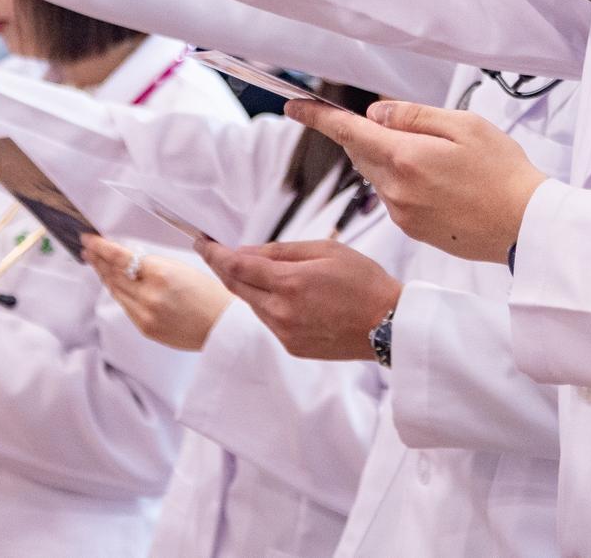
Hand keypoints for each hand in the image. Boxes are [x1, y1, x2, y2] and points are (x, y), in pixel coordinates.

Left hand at [82, 236, 232, 351]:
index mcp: (161, 274)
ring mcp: (145, 315)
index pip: (120, 258)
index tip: (89, 239)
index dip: (101, 248)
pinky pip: (126, 307)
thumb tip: (128, 260)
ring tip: (95, 263)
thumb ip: (153, 264)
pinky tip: (114, 284)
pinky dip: (119, 293)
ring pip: (116, 291)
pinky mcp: (145, 328)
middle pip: (113, 275)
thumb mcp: (182, 268)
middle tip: (87, 248)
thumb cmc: (210, 293)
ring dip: (104, 276)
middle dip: (98, 260)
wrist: (223, 326)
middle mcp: (148, 295)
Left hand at [194, 237, 401, 360]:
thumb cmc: (364, 281)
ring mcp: (285, 333)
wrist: (389, 326)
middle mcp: (281, 311)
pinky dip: (267, 305)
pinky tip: (283, 295)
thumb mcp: (326, 250)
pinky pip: (269, 321)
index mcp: (289, 283)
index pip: (236, 266)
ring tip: (258, 270)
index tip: (201, 243)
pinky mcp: (293, 347)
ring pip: (252, 305)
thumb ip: (282, 251)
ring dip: (248, 287)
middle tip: (213, 251)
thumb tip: (247, 252)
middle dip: (222, 268)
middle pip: (237, 287)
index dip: (214, 253)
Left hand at [284, 99, 545, 263]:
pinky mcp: (412, 230)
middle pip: (362, 152)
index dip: (318, 117)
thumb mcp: (464, 125)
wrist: (524, 227)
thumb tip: (376, 113)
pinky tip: (440, 182)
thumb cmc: (503, 172)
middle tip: (409, 128)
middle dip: (370, 134)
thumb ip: (414, 116)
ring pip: (378, 174)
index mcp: (406, 156)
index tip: (295, 106)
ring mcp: (402, 213)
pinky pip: (394, 196)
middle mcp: (395, 188)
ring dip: (391, 158)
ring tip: (439, 159)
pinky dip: (404, 181)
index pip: (348, 131)